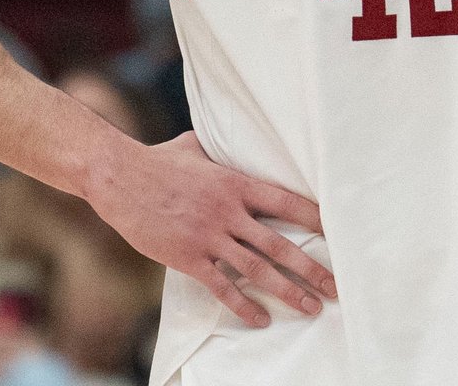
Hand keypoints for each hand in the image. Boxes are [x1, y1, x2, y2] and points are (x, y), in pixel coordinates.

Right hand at [89, 131, 336, 327]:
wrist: (120, 176)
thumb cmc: (159, 159)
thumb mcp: (195, 146)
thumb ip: (218, 149)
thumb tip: (228, 138)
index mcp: (235, 182)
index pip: (285, 202)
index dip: (313, 218)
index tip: (337, 232)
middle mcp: (228, 210)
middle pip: (279, 243)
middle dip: (311, 267)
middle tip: (337, 286)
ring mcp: (208, 235)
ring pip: (257, 268)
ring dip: (287, 290)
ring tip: (311, 307)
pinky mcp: (187, 256)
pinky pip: (221, 286)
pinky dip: (243, 305)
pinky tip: (261, 319)